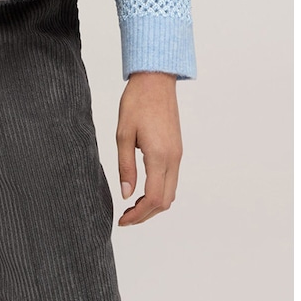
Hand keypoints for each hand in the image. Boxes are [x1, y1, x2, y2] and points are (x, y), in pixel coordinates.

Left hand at [115, 71, 181, 225]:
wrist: (155, 80)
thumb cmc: (137, 102)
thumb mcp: (123, 133)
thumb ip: (125, 166)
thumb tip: (126, 194)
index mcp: (159, 156)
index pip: (153, 199)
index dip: (138, 215)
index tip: (122, 220)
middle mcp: (173, 159)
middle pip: (165, 201)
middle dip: (146, 214)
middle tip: (126, 216)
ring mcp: (178, 154)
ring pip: (171, 191)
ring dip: (154, 203)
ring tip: (132, 204)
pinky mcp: (177, 148)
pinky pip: (172, 179)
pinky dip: (159, 190)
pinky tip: (143, 187)